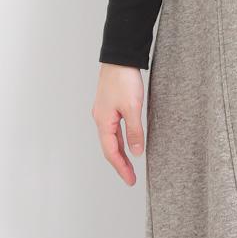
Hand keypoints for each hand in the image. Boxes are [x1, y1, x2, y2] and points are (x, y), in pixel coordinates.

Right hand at [92, 63, 145, 185]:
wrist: (119, 57)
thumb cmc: (124, 79)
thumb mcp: (133, 108)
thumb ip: (134, 132)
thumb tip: (136, 153)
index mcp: (103, 121)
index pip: (111, 152)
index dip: (121, 168)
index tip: (130, 180)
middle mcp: (100, 119)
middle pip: (109, 148)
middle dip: (120, 164)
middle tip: (131, 178)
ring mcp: (104, 112)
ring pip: (111, 139)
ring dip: (120, 153)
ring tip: (130, 166)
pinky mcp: (110, 106)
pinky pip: (113, 130)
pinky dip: (120, 140)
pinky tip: (128, 144)